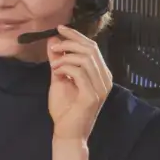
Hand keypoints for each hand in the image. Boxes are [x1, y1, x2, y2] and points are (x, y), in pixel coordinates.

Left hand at [47, 25, 113, 142]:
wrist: (67, 132)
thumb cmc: (65, 108)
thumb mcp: (60, 78)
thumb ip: (58, 60)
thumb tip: (54, 40)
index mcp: (101, 74)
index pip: (92, 47)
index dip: (76, 35)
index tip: (60, 28)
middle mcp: (105, 79)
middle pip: (90, 49)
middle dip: (70, 42)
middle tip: (54, 45)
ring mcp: (101, 88)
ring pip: (85, 58)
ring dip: (66, 56)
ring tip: (54, 64)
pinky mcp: (93, 95)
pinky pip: (79, 71)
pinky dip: (65, 66)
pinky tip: (56, 71)